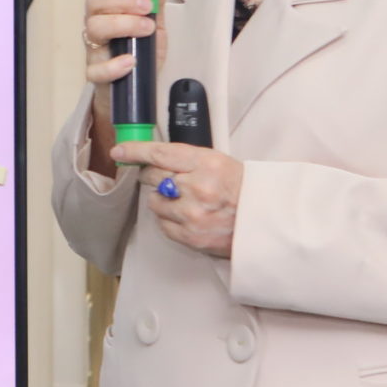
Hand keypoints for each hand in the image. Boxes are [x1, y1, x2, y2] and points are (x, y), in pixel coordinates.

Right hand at [81, 0, 159, 176]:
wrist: (136, 90)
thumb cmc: (141, 51)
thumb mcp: (154, 21)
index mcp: (107, 4)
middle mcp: (96, 21)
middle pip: (94, 0)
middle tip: (147, 5)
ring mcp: (94, 48)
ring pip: (94, 28)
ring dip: (123, 25)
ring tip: (146, 30)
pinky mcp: (95, 74)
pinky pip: (95, 69)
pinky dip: (113, 65)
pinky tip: (130, 62)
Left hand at [110, 139, 241, 257]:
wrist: (267, 223)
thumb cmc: (244, 190)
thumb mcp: (220, 163)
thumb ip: (188, 161)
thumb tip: (153, 159)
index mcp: (206, 163)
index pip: (159, 154)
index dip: (135, 151)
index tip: (120, 150)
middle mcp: (196, 187)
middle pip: (152, 177)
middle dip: (153, 175)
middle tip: (167, 178)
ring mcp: (192, 214)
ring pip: (155, 202)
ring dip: (163, 199)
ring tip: (185, 200)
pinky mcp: (190, 236)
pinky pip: (163, 224)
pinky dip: (170, 219)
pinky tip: (188, 216)